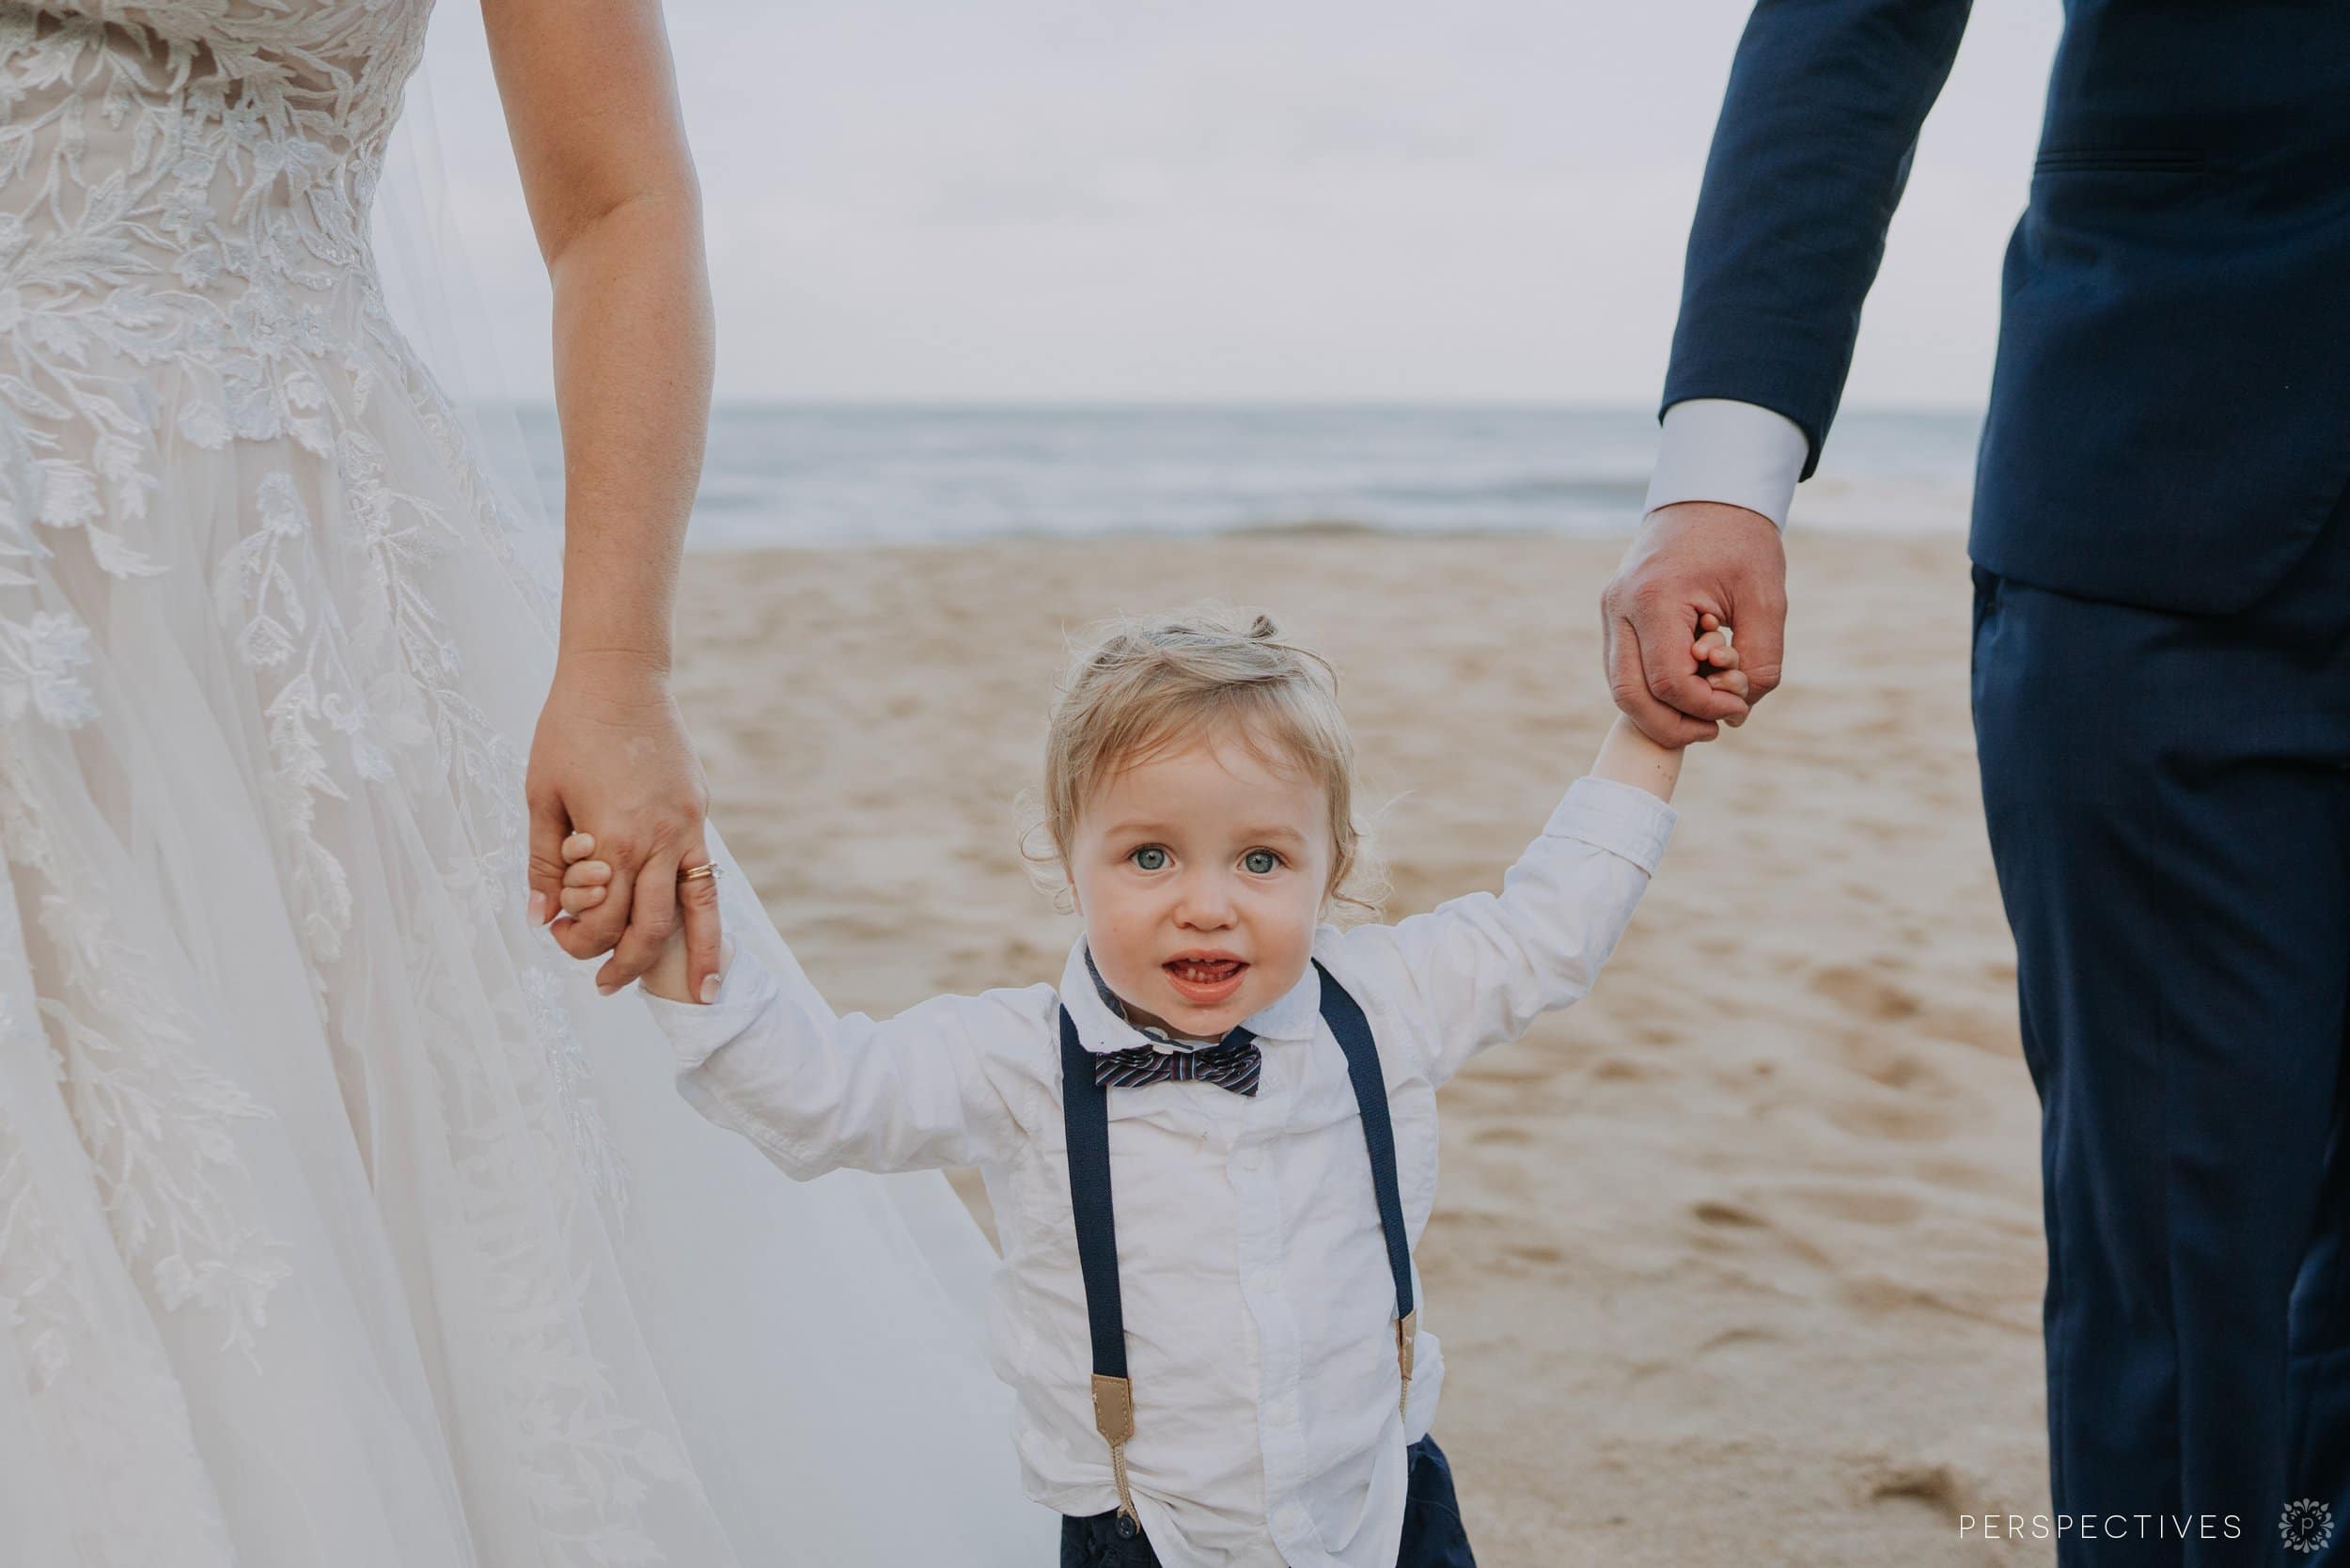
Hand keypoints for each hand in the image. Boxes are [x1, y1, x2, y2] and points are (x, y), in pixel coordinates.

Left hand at [524, 653, 724, 998]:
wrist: (619, 677)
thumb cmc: (568, 732)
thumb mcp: (541, 797)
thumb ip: (544, 863)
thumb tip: (541, 918)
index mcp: (613, 839)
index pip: (601, 918)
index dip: (577, 940)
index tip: (558, 935)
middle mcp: (658, 841)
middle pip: (649, 927)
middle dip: (628, 965)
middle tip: (606, 986)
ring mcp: (686, 828)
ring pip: (699, 910)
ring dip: (698, 958)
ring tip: (702, 996)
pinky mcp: (698, 813)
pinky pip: (708, 876)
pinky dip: (711, 913)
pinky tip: (710, 936)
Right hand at [1601, 500, 1785, 745]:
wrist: (1707, 497)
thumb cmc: (1740, 542)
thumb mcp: (1767, 598)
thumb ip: (1761, 659)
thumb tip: (1740, 712)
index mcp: (1654, 597)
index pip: (1668, 681)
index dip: (1705, 707)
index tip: (1739, 707)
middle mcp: (1620, 608)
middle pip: (1629, 695)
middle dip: (1672, 725)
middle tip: (1714, 730)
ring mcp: (1611, 613)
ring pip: (1621, 688)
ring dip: (1661, 712)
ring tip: (1705, 714)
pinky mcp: (1616, 617)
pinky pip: (1626, 670)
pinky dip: (1655, 691)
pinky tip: (1692, 688)